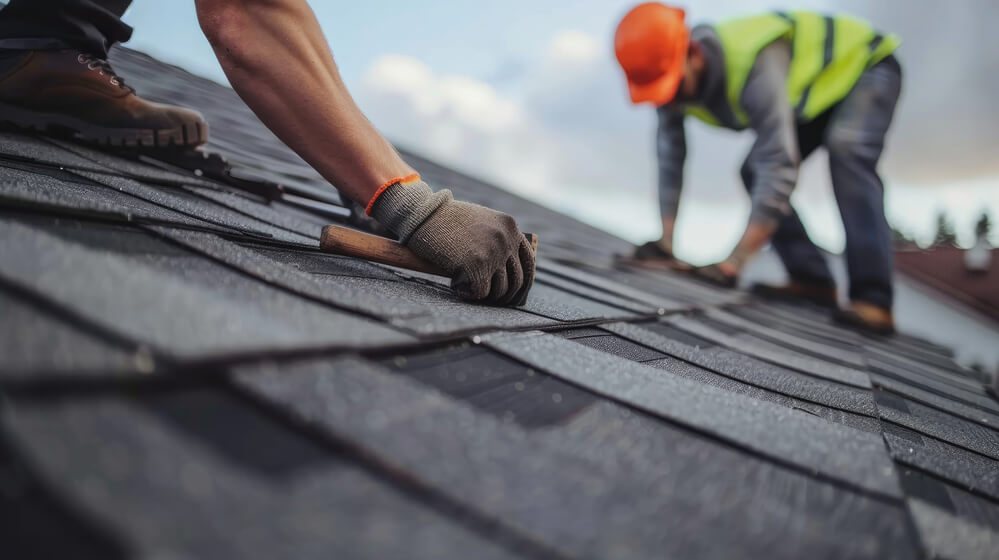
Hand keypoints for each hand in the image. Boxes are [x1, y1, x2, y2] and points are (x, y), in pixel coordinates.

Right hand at [370, 178, 535, 305]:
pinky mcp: (477, 265)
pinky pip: (481, 292)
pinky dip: (469, 294)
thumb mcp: (483, 222)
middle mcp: (506, 239)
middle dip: (506, 297)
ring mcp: (493, 252)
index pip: (529, 263)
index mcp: (510, 227)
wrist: (424, 213)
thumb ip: (499, 241)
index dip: (524, 283)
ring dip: (485, 296)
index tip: (515, 294)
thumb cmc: (448, 221)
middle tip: (493, 302)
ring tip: (469, 288)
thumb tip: (509, 273)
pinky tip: (458, 286)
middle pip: (517, 281)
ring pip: (500, 290)